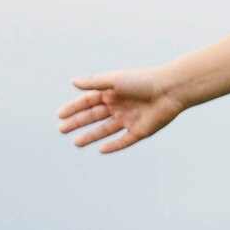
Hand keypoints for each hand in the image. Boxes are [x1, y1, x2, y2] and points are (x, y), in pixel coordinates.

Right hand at [58, 70, 185, 154]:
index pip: (88, 101)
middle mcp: (119, 106)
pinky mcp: (140, 131)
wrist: (169, 90)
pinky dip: (113, 146)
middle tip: (62, 130)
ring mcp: (129, 119)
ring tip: (76, 142)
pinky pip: (124, 141)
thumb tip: (73, 82)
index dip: (74, 108)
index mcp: (113, 92)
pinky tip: (100, 150)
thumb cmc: (142, 81)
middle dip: (78, 123)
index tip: (60, 115)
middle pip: (94, 116)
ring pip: (106, 130)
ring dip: (91, 136)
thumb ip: (94, 83)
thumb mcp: (115, 80)